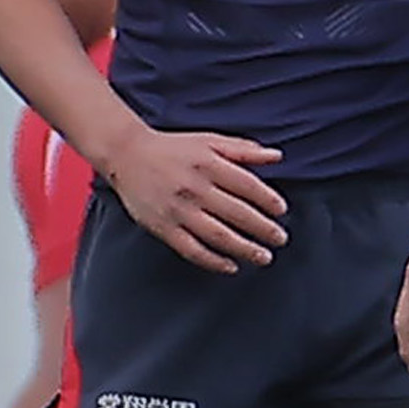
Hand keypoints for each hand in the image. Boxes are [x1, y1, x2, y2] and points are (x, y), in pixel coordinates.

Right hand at [100, 126, 286, 271]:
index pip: (247, 185)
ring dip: (244, 249)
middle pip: (237, 213)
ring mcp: (177, 210)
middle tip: (281, 239)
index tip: (282, 211)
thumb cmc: (173, 148)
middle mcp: (194, 188)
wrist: (126, 154)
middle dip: (263, 229)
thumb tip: (277, 156)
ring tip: (264, 257)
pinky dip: (212, 261)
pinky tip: (230, 266)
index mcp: (209, 164)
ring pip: (217, 235)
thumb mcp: (210, 141)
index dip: (268, 200)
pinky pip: (191, 249)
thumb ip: (244, 150)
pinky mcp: (162, 227)